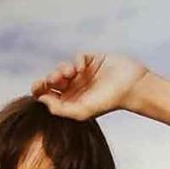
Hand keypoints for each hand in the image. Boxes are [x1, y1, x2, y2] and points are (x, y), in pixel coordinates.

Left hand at [32, 53, 148, 121]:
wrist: (131, 87)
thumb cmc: (109, 102)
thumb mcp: (82, 111)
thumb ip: (61, 109)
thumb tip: (42, 100)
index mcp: (73, 101)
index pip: (50, 96)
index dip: (40, 90)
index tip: (38, 88)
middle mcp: (76, 88)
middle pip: (54, 81)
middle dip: (51, 78)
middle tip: (53, 79)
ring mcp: (84, 74)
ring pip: (63, 68)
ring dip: (62, 69)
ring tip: (70, 73)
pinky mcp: (92, 61)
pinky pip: (77, 58)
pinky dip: (76, 61)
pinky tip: (81, 67)